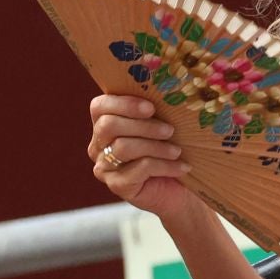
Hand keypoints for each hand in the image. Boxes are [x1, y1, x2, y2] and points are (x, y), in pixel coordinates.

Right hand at [87, 93, 195, 221]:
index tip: (151, 108)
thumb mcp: (161, 125)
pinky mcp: (117, 185)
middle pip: (109, 126)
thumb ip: (153, 110)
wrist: (179, 190)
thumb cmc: (169, 152)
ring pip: (124, 147)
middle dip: (143, 126)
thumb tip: (165, 89)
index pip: (99, 106)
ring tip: (178, 150)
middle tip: (169, 130)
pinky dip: (164, 166)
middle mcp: (98, 145)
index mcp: (104, 124)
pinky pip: (139, 168)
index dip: (123, 104)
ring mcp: (104, 167)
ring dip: (156, 147)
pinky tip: (181, 167)